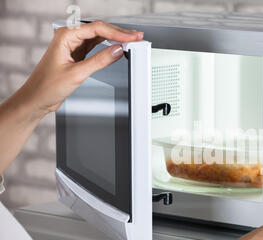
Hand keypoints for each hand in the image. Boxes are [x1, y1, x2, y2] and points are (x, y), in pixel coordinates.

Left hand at [19, 20, 142, 116]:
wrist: (37, 98)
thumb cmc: (47, 86)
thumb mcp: (77, 73)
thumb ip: (99, 61)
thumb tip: (117, 50)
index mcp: (65, 36)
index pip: (97, 28)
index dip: (117, 32)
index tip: (131, 37)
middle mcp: (69, 37)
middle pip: (99, 30)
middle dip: (119, 33)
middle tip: (136, 37)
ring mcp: (73, 45)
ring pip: (99, 37)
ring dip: (115, 38)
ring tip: (131, 40)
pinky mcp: (77, 54)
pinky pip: (96, 46)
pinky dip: (108, 47)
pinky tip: (117, 47)